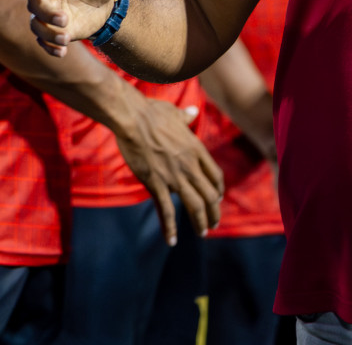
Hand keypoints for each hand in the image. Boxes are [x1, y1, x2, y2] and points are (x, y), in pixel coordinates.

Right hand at [29, 0, 120, 56]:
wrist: (107, 3)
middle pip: (33, 2)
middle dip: (46, 11)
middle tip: (64, 18)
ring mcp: (48, 14)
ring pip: (36, 23)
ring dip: (47, 32)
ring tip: (64, 38)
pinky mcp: (54, 30)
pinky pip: (44, 41)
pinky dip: (50, 47)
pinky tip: (62, 52)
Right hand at [115, 100, 223, 246]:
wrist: (133, 118)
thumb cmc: (151, 112)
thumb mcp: (174, 113)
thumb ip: (186, 117)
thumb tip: (192, 111)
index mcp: (196, 149)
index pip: (215, 176)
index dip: (218, 190)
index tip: (217, 198)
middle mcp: (190, 165)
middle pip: (210, 195)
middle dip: (214, 212)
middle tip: (213, 223)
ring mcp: (174, 176)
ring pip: (195, 206)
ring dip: (200, 222)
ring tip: (202, 232)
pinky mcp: (156, 183)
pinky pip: (166, 210)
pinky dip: (170, 228)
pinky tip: (172, 240)